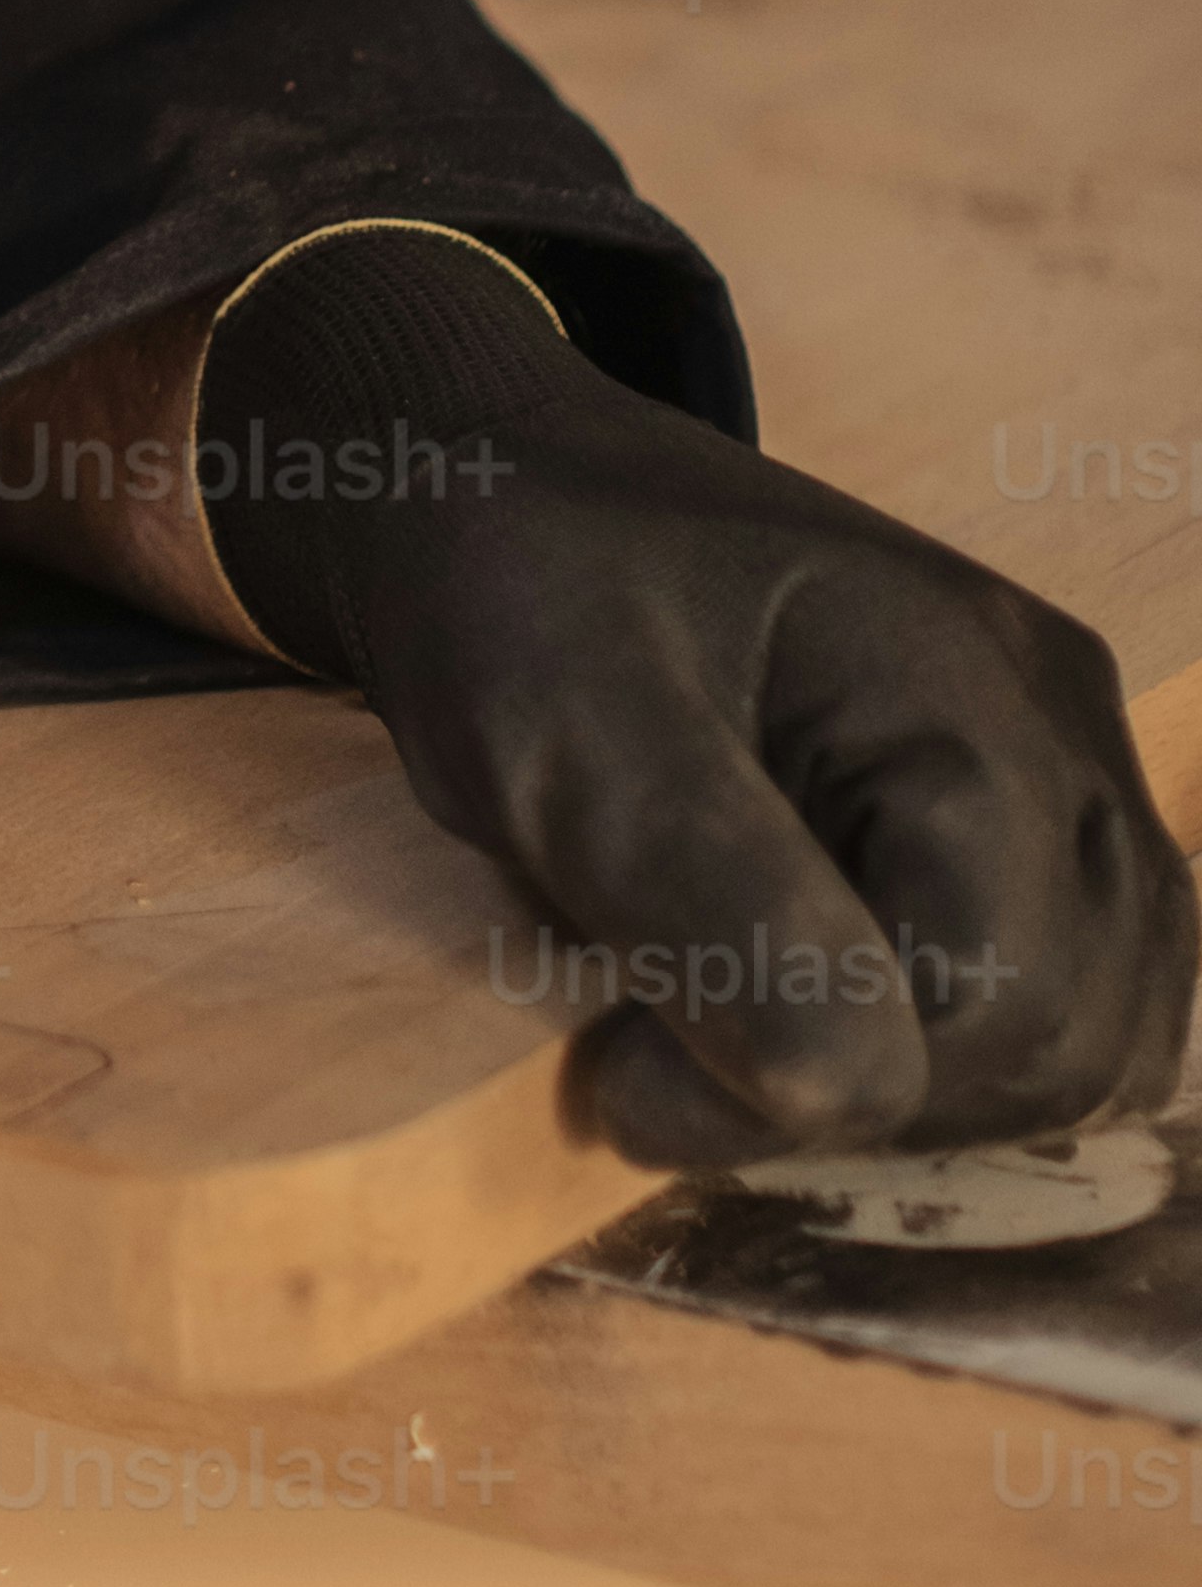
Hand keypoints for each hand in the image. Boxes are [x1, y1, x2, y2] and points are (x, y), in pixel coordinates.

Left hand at [207, 234, 1196, 1170]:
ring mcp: (1061, 768)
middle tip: (669, 1048)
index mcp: (963, 680)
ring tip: (737, 1031)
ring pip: (1085, 1045)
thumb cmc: (515, 586)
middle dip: (864, 1095)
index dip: (805, 1080)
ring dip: (909, 1093)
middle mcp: (1055, 722)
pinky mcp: (1032, 819)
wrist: (501, 491)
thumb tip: (839, 1095)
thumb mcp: (564, 731)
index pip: (988, 995)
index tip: (618, 1067)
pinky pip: (1067, 1008)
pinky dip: (948, 1060)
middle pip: (1059, 1036)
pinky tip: (815, 1018)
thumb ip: (708, 897)